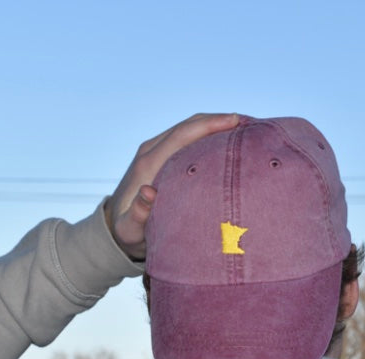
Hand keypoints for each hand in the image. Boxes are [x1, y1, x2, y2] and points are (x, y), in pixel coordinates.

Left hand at [106, 113, 240, 259]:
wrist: (113, 228)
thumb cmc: (128, 233)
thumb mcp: (131, 229)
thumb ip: (139, 214)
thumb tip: (148, 193)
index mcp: (148, 165)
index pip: (182, 135)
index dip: (210, 125)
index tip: (236, 121)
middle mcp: (151, 151)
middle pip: (188, 125)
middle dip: (218, 119)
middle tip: (250, 122)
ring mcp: (155, 151)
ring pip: (188, 128)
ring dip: (214, 124)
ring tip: (244, 128)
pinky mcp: (160, 155)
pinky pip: (186, 138)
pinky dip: (207, 133)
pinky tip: (226, 140)